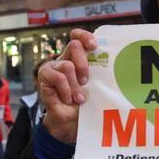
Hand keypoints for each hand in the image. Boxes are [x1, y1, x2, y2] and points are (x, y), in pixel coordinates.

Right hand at [39, 29, 97, 143]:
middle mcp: (65, 58)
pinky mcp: (45, 76)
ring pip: (67, 65)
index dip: (85, 36)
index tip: (94, 46)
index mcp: (78, 58)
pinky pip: (58, 77)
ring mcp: (54, 66)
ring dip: (75, 85)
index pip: (78, 37)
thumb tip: (113, 64)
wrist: (69, 122)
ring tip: (79, 98)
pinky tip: (68, 99)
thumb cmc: (84, 103)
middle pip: (74, 46)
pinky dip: (66, 90)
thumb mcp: (94, 86)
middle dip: (84, 64)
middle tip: (86, 81)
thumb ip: (98, 73)